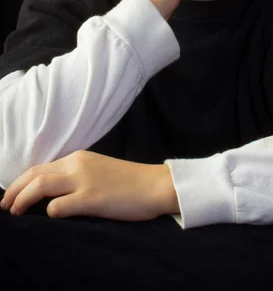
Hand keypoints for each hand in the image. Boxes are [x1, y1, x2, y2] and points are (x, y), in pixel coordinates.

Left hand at [0, 150, 179, 220]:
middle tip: (4, 206)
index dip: (21, 182)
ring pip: (40, 185)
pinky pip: (59, 206)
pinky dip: (49, 212)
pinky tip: (51, 218)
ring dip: (22, 199)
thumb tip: (53, 193)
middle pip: (34, 174)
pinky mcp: (92, 198)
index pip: (40, 167)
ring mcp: (84, 181)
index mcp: (79, 158)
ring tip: (14, 212)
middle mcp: (78, 165)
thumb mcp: (99, 170)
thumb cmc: (130, 182)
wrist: (155, 185)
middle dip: (14, 190)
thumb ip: (77, 176)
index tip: (12, 195)